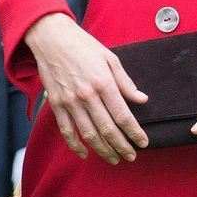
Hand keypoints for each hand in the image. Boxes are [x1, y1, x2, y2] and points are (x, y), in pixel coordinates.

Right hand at [25, 14, 148, 164]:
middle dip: (122, 146)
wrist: (52, 38)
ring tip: (114, 158)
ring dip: (103, 150)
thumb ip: (125, 82)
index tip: (143, 142)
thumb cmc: (84, 45)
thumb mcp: (110, 58)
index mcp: (103, 82)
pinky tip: (85, 153)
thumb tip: (141, 99)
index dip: (135, 132)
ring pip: (88, 134)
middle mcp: (87, 95)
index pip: (122, 115)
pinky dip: (76, 145)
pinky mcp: (56, 105)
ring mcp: (70, 102)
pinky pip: (67, 131)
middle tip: (131, 157)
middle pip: (107, 129)